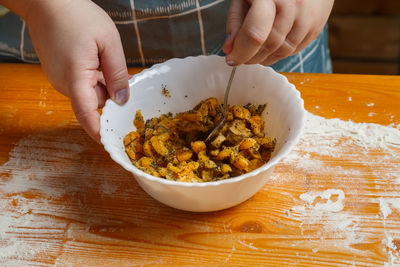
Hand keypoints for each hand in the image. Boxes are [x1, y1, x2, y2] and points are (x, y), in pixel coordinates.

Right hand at [24, 0, 128, 141]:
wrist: (46, 0)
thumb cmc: (76, 14)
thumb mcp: (108, 41)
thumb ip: (117, 73)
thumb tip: (122, 100)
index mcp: (75, 77)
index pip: (86, 114)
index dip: (99, 131)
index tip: (113, 143)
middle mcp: (64, 83)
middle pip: (93, 104)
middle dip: (112, 101)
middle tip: (133, 91)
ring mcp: (59, 77)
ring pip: (89, 93)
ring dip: (105, 87)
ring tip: (117, 70)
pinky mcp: (60, 71)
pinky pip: (82, 83)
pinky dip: (96, 80)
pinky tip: (104, 65)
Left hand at [222, 0, 333, 65]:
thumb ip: (235, 22)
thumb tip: (229, 49)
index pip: (254, 35)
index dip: (241, 52)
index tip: (231, 59)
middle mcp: (292, 5)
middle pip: (269, 45)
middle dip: (250, 57)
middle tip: (241, 56)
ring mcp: (307, 16)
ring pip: (282, 51)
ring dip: (264, 58)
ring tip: (254, 53)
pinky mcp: (316, 26)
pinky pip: (294, 50)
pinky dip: (279, 54)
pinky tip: (270, 47)